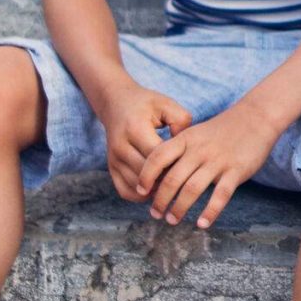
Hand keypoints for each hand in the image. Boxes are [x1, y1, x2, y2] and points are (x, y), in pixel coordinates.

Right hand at [103, 87, 193, 201]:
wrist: (116, 103)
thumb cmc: (146, 104)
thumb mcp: (166, 104)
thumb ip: (181, 122)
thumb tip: (186, 148)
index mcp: (135, 128)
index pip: (158, 156)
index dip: (176, 164)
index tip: (190, 164)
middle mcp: (120, 146)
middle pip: (147, 174)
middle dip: (168, 179)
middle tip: (185, 179)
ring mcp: (113, 159)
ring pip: (136, 186)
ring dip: (156, 190)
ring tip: (173, 185)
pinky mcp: (111, 168)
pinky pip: (125, 191)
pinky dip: (141, 196)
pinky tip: (156, 189)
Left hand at [136, 100, 285, 228]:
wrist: (255, 118)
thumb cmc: (221, 130)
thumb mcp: (195, 133)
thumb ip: (178, 151)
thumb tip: (158, 177)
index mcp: (186, 139)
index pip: (158, 157)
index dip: (146, 176)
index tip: (140, 191)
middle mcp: (199, 150)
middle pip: (172, 178)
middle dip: (160, 200)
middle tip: (155, 213)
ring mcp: (218, 161)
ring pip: (193, 189)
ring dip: (179, 208)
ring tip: (172, 220)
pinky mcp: (236, 171)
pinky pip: (220, 195)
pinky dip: (210, 212)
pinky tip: (202, 224)